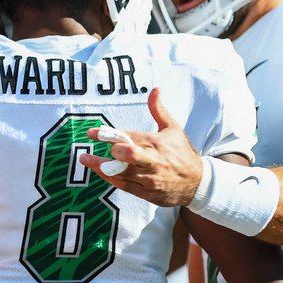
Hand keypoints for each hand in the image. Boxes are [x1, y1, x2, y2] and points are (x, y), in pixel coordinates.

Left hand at [80, 88, 204, 206]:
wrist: (197, 183)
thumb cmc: (182, 153)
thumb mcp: (173, 129)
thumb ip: (159, 110)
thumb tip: (155, 89)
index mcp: (158, 142)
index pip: (129, 136)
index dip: (109, 134)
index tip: (92, 132)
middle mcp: (153, 161)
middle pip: (127, 155)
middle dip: (110, 150)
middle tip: (94, 144)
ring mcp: (149, 179)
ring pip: (122, 172)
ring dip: (101, 166)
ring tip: (85, 159)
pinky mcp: (147, 193)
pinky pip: (124, 186)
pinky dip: (111, 179)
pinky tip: (100, 172)